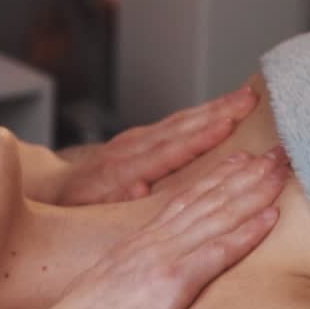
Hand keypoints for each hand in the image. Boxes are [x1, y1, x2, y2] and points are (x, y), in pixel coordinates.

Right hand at [42, 147, 289, 308]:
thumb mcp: (101, 299)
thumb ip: (124, 286)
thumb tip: (138, 291)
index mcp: (132, 248)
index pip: (180, 204)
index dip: (214, 181)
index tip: (241, 162)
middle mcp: (149, 245)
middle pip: (205, 199)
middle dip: (244, 173)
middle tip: (277, 151)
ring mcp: (161, 260)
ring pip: (216, 215)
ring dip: (254, 189)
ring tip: (283, 167)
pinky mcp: (171, 283)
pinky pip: (217, 251)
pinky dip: (246, 231)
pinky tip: (272, 216)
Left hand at [55, 86, 257, 205]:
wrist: (59, 188)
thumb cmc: (81, 208)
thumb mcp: (94, 212)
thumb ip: (117, 201)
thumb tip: (138, 190)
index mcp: (123, 170)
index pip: (168, 151)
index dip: (198, 138)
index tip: (227, 124)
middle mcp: (132, 148)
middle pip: (181, 127)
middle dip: (217, 111)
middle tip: (250, 99)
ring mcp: (136, 139)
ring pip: (181, 120)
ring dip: (215, 107)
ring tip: (246, 96)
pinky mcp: (141, 136)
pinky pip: (176, 122)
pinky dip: (201, 113)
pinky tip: (223, 107)